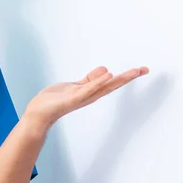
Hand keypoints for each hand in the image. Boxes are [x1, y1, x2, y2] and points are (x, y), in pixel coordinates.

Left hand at [23, 65, 149, 133]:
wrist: (38, 113)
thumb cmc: (54, 100)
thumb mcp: (74, 86)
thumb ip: (89, 80)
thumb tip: (106, 70)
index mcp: (89, 91)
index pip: (111, 83)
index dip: (126, 76)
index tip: (141, 69)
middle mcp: (89, 96)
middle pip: (112, 85)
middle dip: (128, 77)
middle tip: (144, 69)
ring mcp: (82, 97)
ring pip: (104, 87)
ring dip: (119, 79)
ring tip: (133, 71)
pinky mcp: (72, 98)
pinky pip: (88, 89)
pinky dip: (98, 82)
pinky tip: (108, 74)